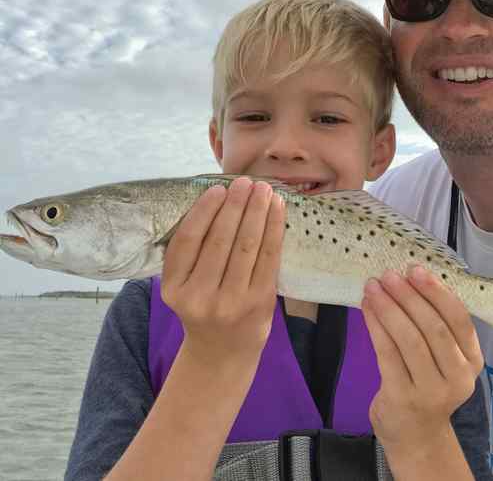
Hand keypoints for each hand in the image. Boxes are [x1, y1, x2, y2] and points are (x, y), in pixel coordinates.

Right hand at [161, 177, 285, 372]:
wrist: (222, 352)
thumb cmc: (203, 306)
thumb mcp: (184, 285)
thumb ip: (193, 251)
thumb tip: (218, 197)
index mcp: (174, 288)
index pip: (188, 241)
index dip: (204, 211)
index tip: (218, 189)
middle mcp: (199, 297)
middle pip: (220, 240)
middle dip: (236, 205)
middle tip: (245, 182)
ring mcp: (231, 302)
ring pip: (247, 246)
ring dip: (257, 212)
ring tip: (263, 189)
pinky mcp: (258, 302)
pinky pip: (268, 257)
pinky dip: (274, 229)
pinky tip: (277, 209)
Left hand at [362, 267, 483, 460]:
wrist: (417, 437)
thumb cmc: (429, 385)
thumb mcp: (445, 359)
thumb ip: (436, 326)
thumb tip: (408, 279)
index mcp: (472, 361)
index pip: (459, 321)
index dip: (438, 292)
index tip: (416, 269)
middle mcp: (458, 378)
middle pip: (433, 328)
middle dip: (409, 296)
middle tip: (389, 274)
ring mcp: (430, 391)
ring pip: (409, 340)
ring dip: (389, 308)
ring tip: (373, 286)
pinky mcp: (402, 398)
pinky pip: (387, 353)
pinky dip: (376, 326)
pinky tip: (367, 308)